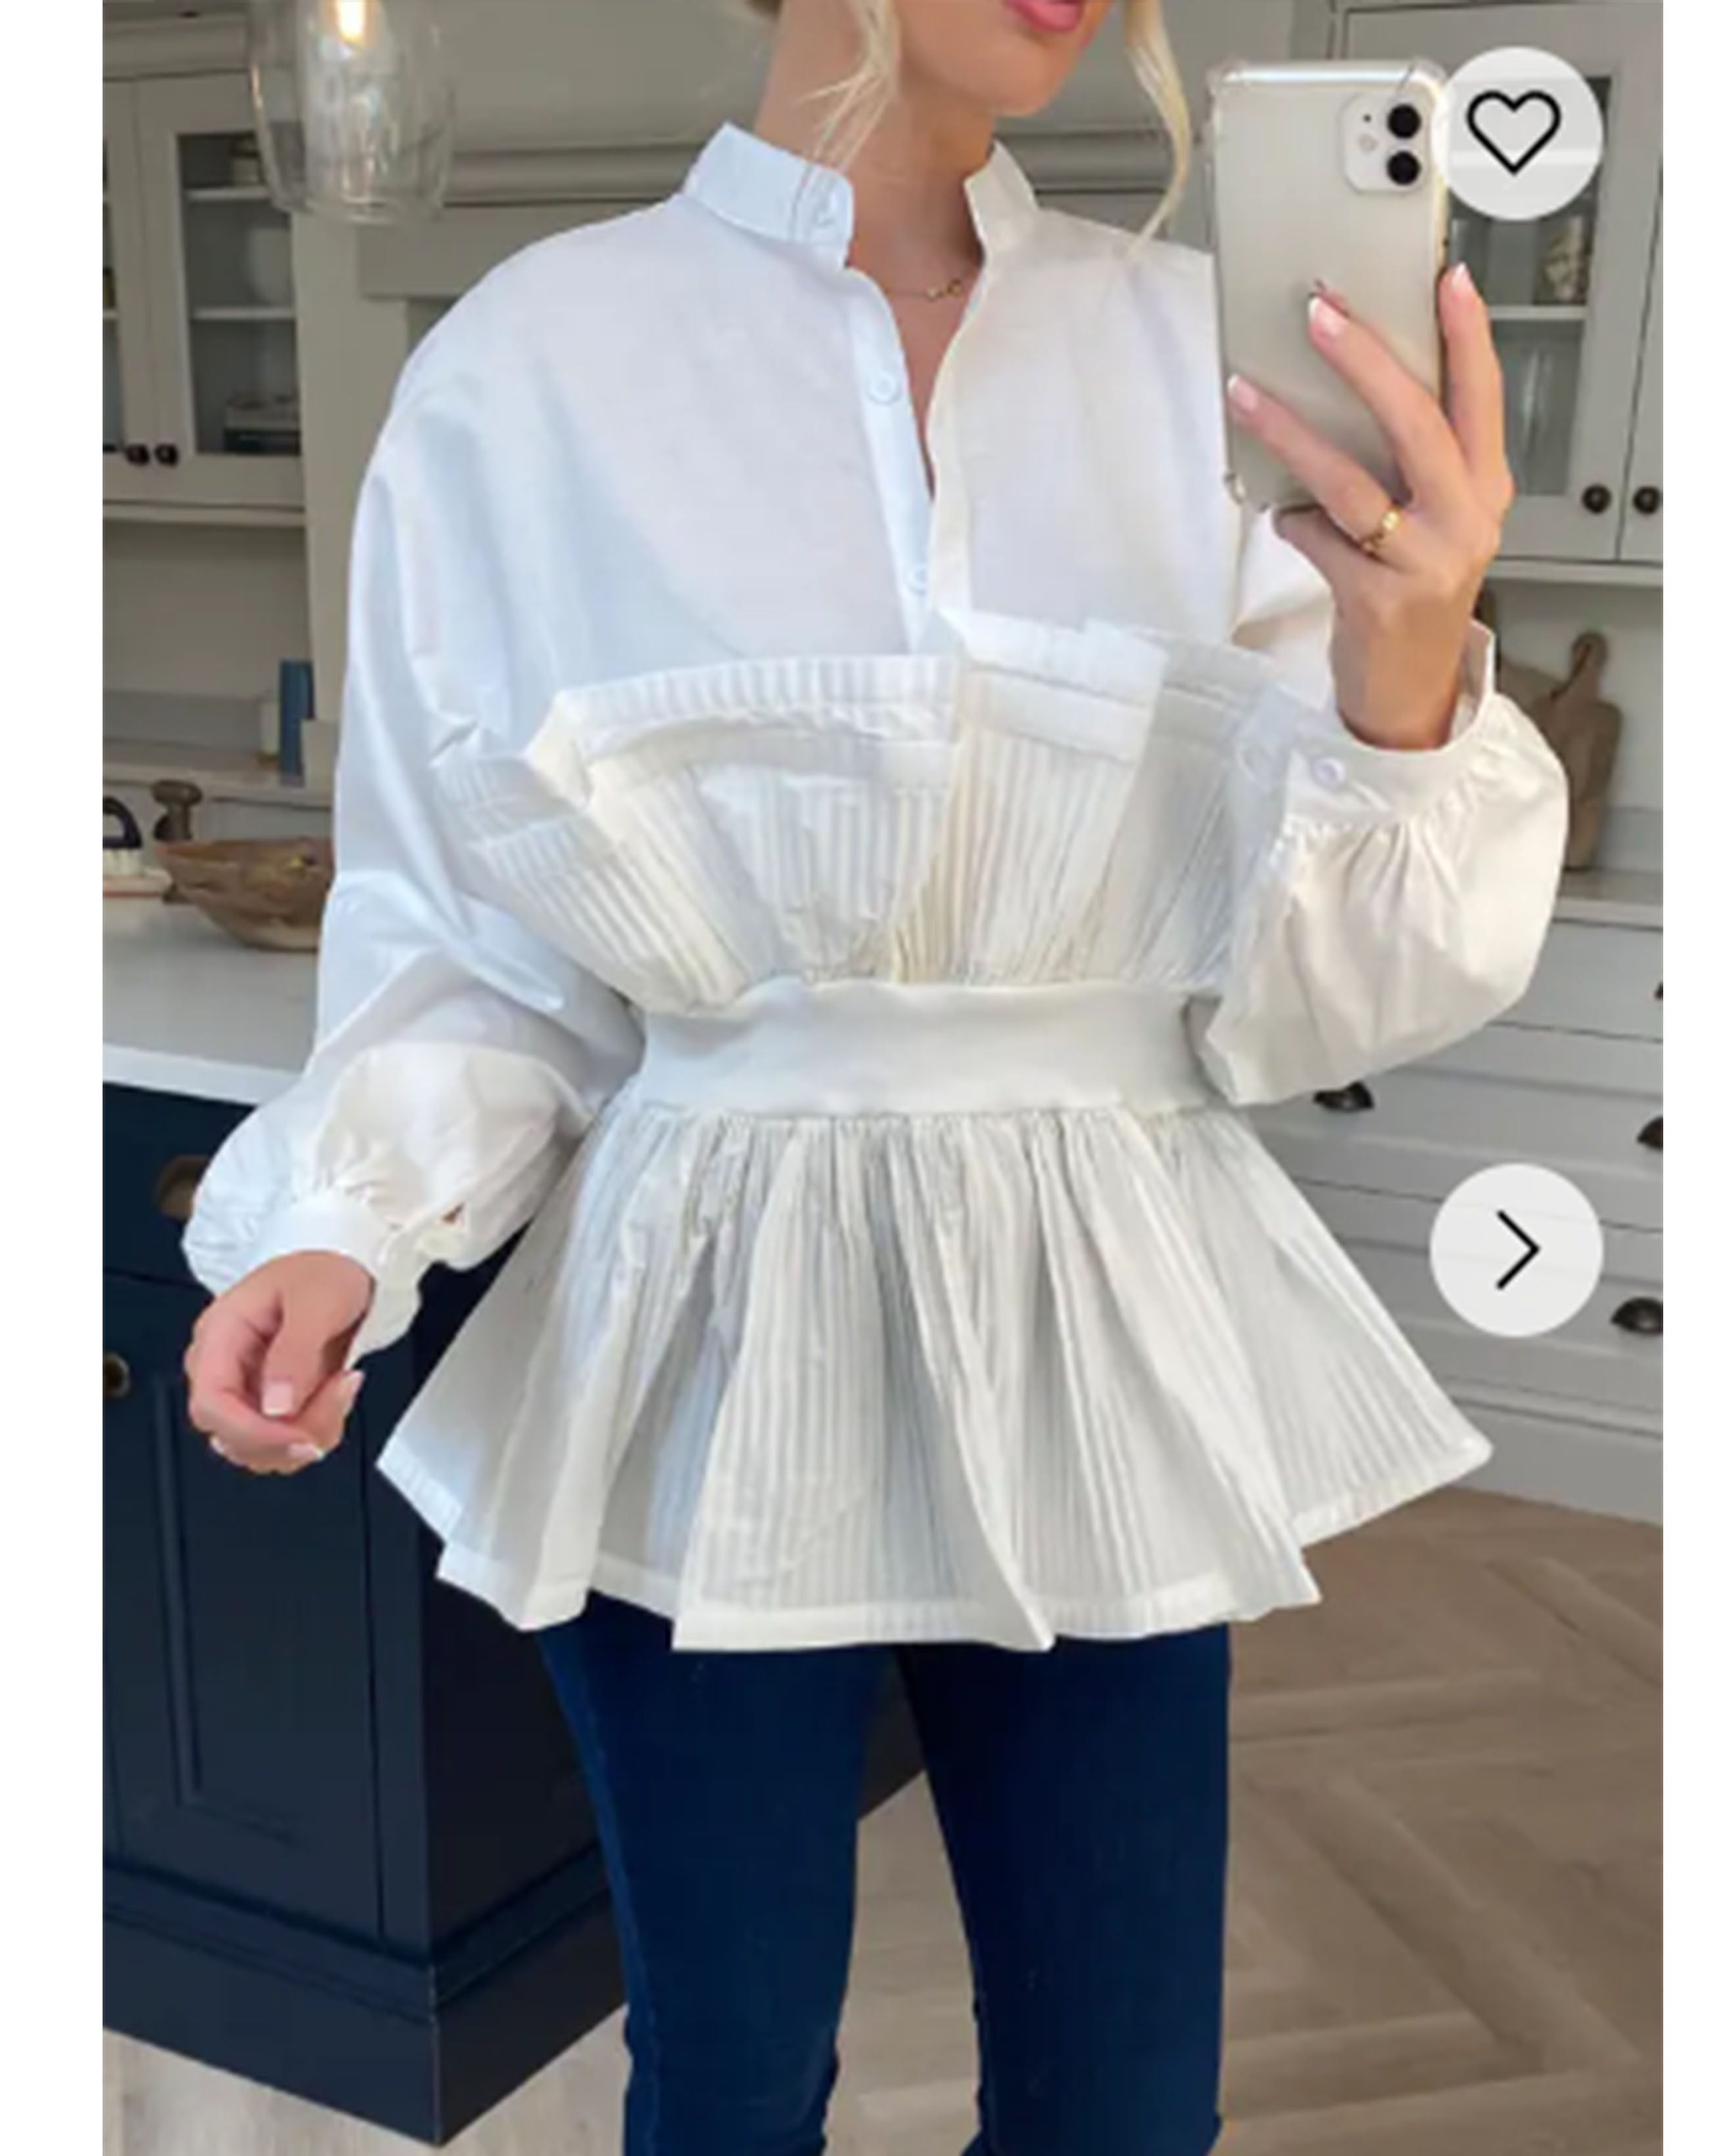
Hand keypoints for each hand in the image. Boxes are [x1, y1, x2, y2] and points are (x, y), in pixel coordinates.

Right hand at [184, 1252, 375, 1475]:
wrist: (350, 1266)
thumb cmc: (326, 1270)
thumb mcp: (317, 1300)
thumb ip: (296, 1352)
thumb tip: (276, 1407)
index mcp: (220, 1335)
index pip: (211, 1405)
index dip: (252, 1432)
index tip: (299, 1435)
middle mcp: (226, 1367)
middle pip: (234, 1436)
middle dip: (290, 1435)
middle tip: (336, 1398)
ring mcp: (248, 1388)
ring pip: (262, 1447)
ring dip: (310, 1433)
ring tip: (342, 1386)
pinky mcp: (273, 1402)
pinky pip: (287, 1440)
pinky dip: (319, 1429)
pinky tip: (339, 1393)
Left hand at [1225, 263, 1514, 749]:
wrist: (1409, 691)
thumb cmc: (1413, 593)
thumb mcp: (1434, 521)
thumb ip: (1410, 462)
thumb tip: (1348, 382)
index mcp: (1483, 490)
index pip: (1481, 398)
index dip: (1468, 337)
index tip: (1445, 279)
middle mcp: (1464, 522)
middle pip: (1416, 423)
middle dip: (1365, 361)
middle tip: (1320, 313)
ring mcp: (1423, 564)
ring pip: (1350, 481)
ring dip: (1292, 431)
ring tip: (1248, 392)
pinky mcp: (1375, 601)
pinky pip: (1318, 539)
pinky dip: (1292, 521)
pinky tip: (1280, 513)